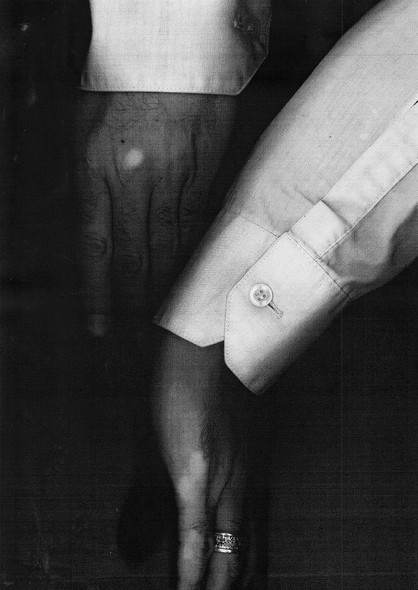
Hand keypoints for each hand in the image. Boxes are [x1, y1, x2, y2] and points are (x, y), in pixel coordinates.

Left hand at [74, 92, 235, 335]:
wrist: (171, 50)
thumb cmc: (121, 88)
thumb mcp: (87, 134)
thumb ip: (93, 186)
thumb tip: (104, 234)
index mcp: (96, 171)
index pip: (97, 247)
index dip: (99, 291)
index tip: (102, 325)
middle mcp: (133, 181)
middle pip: (137, 254)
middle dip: (137, 297)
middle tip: (141, 332)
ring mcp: (172, 178)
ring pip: (170, 245)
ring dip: (168, 284)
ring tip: (168, 318)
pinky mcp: (203, 172)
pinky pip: (196, 223)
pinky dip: (192, 255)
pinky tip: (192, 278)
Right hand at [152, 332, 250, 588]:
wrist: (203, 356)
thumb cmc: (209, 391)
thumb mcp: (214, 437)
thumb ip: (209, 474)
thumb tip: (195, 499)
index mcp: (250, 480)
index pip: (253, 542)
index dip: (249, 575)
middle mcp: (243, 488)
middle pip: (245, 556)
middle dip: (235, 587)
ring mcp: (221, 484)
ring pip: (228, 553)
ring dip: (220, 586)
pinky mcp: (195, 475)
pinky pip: (195, 533)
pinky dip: (191, 566)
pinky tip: (187, 589)